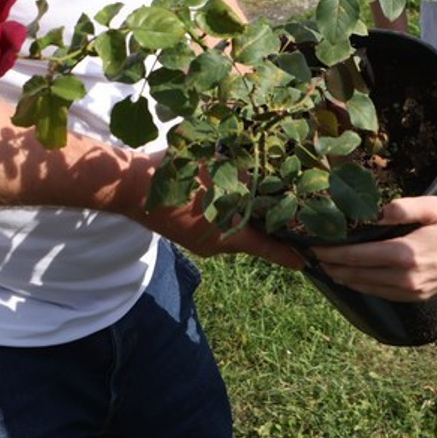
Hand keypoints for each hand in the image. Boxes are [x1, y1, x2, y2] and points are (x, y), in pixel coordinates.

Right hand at [116, 152, 304, 269]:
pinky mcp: (185, 229)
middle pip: (249, 237)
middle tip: (290, 215)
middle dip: (266, 226)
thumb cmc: (178, 180)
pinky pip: (214, 224)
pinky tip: (228, 191)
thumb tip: (265, 181)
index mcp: (226, 237)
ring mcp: (198, 239)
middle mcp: (214, 244)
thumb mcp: (218, 176)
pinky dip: (226, 212)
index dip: (286, 254)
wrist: (131, 186)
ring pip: (231, 229)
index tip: (305, 261)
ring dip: (244, 215)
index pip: (265, 248)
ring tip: (261, 197)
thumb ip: (244, 181)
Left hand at [306, 196, 436, 301]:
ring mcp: (413, 291)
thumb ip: (402, 208)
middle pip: (358, 275)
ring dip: (345, 278)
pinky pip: (383, 294)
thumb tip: (372, 211)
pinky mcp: (419, 297)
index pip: (358, 256)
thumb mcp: (434, 206)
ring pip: (368, 288)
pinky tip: (354, 278)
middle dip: (332, 266)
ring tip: (325, 267)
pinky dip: (364, 287)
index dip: (333, 253)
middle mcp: (406, 278)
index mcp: (406, 254)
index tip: (313, 247)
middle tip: (311, 257)